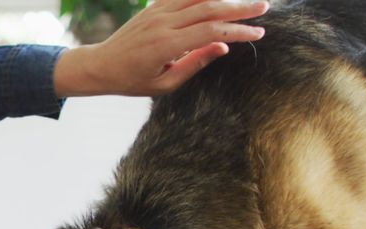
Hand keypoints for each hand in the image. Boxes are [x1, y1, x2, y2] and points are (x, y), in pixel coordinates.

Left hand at [54, 0, 268, 97]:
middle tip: (264, 8)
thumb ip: (194, 64)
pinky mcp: (153, 7)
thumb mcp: (164, 84)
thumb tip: (223, 46)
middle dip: (239, 8)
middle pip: (209, 8)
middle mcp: (163, 23)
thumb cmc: (132, 81)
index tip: (257, 33)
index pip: (210, 31)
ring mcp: (157, 12)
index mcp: (166, 45)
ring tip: (247, 2)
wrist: (101, 66)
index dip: (236, 30)